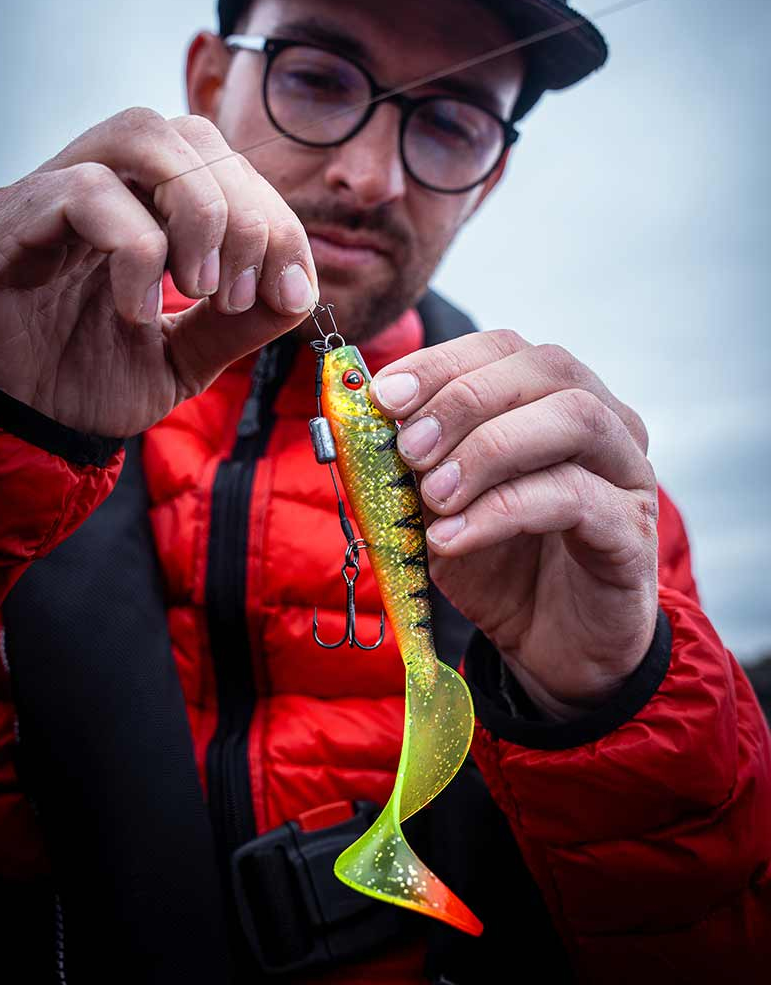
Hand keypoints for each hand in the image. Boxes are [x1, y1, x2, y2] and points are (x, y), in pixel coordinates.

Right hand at [0, 109, 317, 436]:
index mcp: (147, 209)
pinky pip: (86, 190)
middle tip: (238, 294)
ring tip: (199, 286)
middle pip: (196, 135)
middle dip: (246, 214)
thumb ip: (237, 325)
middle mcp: (105, 186)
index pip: (228, 167)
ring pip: (143, 134)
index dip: (277, 220)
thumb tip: (299, 290)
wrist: (7, 426)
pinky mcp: (11, 218)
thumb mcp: (181, 359)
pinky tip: (137, 310)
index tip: (287, 291)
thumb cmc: (78, 382)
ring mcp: (55, 193)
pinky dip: (136, 249)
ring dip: (198, 209)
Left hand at [371, 331, 658, 719]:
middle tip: (408, 448)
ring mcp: (627, 472)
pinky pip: (575, 497)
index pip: (503, 348)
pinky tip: (452, 537)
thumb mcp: (440, 505)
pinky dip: (501, 510)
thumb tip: (365, 420)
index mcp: (553, 398)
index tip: (383, 397)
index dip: (441, 363)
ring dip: (489, 448)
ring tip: (432, 494)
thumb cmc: (500, 563)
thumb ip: (414, 461)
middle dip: (463, 400)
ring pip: (574, 419)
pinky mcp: (632, 530)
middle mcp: (604, 421)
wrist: (551, 648)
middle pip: (546, 369)